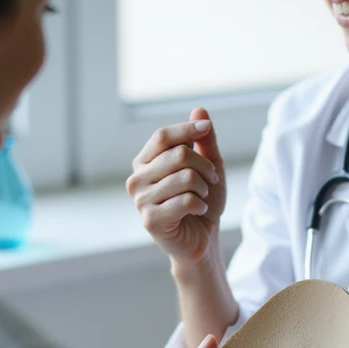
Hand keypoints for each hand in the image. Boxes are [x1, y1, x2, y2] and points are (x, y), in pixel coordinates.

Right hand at [127, 108, 226, 265]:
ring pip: (186, 178)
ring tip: (202, 197)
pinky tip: (197, 211)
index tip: (206, 129)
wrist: (202, 238)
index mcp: (145, 162)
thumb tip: (199, 110)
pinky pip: (185, 200)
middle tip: (212, 179)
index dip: (187, 129)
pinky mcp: (150, 220)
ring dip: (204, 188)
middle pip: (179, 155)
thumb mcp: (208, 165)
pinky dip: (200, 204)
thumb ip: (204, 140)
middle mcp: (137, 179)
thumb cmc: (201, 200)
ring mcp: (140, 200)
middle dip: (205, 166)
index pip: (163, 136)